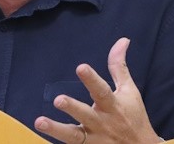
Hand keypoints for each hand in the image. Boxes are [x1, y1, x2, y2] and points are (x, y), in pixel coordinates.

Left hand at [34, 38, 160, 143]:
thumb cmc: (134, 116)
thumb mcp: (129, 91)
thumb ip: (119, 67)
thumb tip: (122, 40)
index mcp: (112, 105)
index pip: (102, 91)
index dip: (91, 79)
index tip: (81, 67)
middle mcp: (102, 122)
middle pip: (85, 115)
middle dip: (72, 108)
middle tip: (58, 99)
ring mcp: (94, 139)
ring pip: (73, 136)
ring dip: (56, 129)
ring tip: (40, 122)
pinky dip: (58, 143)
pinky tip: (43, 137)